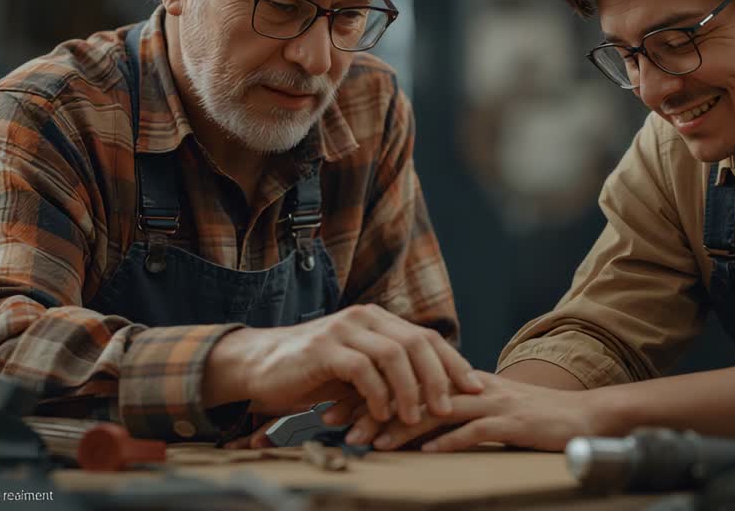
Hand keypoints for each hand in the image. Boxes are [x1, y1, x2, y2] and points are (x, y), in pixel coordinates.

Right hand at [203, 305, 482, 425]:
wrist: (259, 366)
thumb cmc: (313, 373)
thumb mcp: (358, 371)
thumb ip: (390, 374)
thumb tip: (436, 395)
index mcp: (379, 320)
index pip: (427, 337)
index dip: (454, 363)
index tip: (475, 389)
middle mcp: (365, 317)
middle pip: (418, 342)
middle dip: (439, 377)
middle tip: (448, 408)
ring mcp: (344, 329)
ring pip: (394, 354)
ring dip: (409, 389)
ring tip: (415, 417)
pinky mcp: (324, 348)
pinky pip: (362, 369)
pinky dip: (376, 394)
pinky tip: (381, 414)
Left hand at [344, 372, 599, 451]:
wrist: (584, 417)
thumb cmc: (536, 419)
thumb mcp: (488, 410)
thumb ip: (455, 413)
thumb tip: (416, 428)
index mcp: (462, 382)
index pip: (407, 381)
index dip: (369, 392)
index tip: (335, 407)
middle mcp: (472, 387)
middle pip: (412, 391)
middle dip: (370, 407)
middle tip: (335, 422)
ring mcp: (492, 403)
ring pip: (436, 410)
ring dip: (400, 427)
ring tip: (368, 441)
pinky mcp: (511, 423)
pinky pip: (475, 431)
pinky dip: (448, 441)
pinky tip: (424, 453)